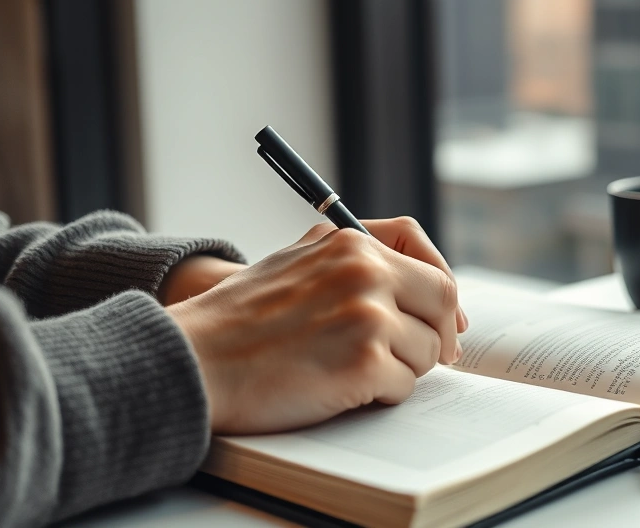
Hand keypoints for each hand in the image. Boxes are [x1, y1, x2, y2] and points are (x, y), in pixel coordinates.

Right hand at [167, 218, 464, 433]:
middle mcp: (367, 271)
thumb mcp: (298, 258)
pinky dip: (380, 396)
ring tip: (349, 370)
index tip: (446, 324)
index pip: (432, 267)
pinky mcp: (365, 362)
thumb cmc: (239, 318)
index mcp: (352, 243)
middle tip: (415, 359)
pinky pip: (404, 387)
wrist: (193, 358)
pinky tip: (340, 388)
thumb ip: (355, 259)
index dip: (444, 301)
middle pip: (443, 307)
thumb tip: (420, 280)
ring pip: (426, 352)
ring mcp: (369, 315)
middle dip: (434, 337)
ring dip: (399, 370)